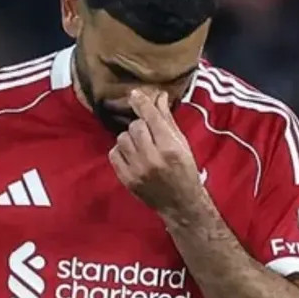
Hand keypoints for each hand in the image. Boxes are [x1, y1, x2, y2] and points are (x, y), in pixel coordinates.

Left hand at [108, 89, 203, 218]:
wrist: (180, 203)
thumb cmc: (185, 170)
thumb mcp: (181, 144)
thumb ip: (167, 120)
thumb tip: (158, 96)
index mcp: (170, 148)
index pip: (151, 118)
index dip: (142, 103)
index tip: (135, 93)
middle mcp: (153, 159)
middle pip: (135, 126)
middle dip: (141, 126)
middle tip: (149, 134)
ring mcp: (137, 170)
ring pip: (122, 138)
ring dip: (130, 138)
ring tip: (141, 145)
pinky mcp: (127, 179)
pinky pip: (114, 154)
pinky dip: (121, 151)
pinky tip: (132, 155)